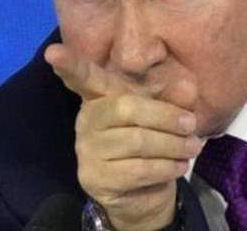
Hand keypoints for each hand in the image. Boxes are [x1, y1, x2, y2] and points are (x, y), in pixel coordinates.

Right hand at [45, 44, 202, 230]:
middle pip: (126, 108)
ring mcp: (87, 150)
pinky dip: (166, 167)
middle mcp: (87, 120)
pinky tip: (179, 166)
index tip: (53, 52)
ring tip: (193, 147)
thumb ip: (173, 99)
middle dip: (165, 116)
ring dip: (173, 145)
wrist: (142, 194)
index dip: (69, 64)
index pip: (82, 77)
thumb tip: (187, 88)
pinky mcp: (96, 178)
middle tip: (191, 124)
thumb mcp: (165, 116)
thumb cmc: (151, 143)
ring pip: (136, 141)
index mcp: (100, 97)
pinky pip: (138, 169)